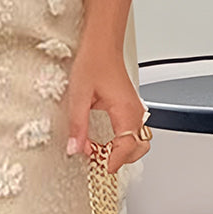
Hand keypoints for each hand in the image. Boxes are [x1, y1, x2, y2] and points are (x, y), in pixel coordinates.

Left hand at [64, 51, 150, 173]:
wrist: (101, 46)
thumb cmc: (93, 63)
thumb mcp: (79, 96)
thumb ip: (78, 125)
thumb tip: (74, 148)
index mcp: (126, 111)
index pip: (126, 147)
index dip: (113, 161)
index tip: (100, 167)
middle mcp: (135, 113)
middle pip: (137, 149)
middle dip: (118, 158)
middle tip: (95, 157)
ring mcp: (135, 111)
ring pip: (136, 142)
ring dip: (119, 151)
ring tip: (95, 147)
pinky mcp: (130, 109)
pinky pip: (131, 133)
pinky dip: (119, 142)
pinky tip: (102, 140)